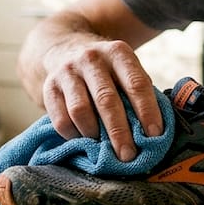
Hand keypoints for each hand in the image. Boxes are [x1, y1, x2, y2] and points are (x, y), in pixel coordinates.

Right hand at [39, 38, 162, 160]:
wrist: (65, 49)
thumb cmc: (107, 70)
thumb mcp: (125, 69)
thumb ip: (138, 92)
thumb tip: (153, 133)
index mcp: (118, 53)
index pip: (136, 84)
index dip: (147, 111)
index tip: (155, 135)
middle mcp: (91, 59)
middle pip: (107, 100)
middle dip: (119, 132)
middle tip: (129, 155)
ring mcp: (67, 72)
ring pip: (80, 110)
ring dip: (94, 135)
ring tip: (104, 150)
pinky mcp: (49, 87)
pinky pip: (61, 120)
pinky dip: (74, 136)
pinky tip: (85, 142)